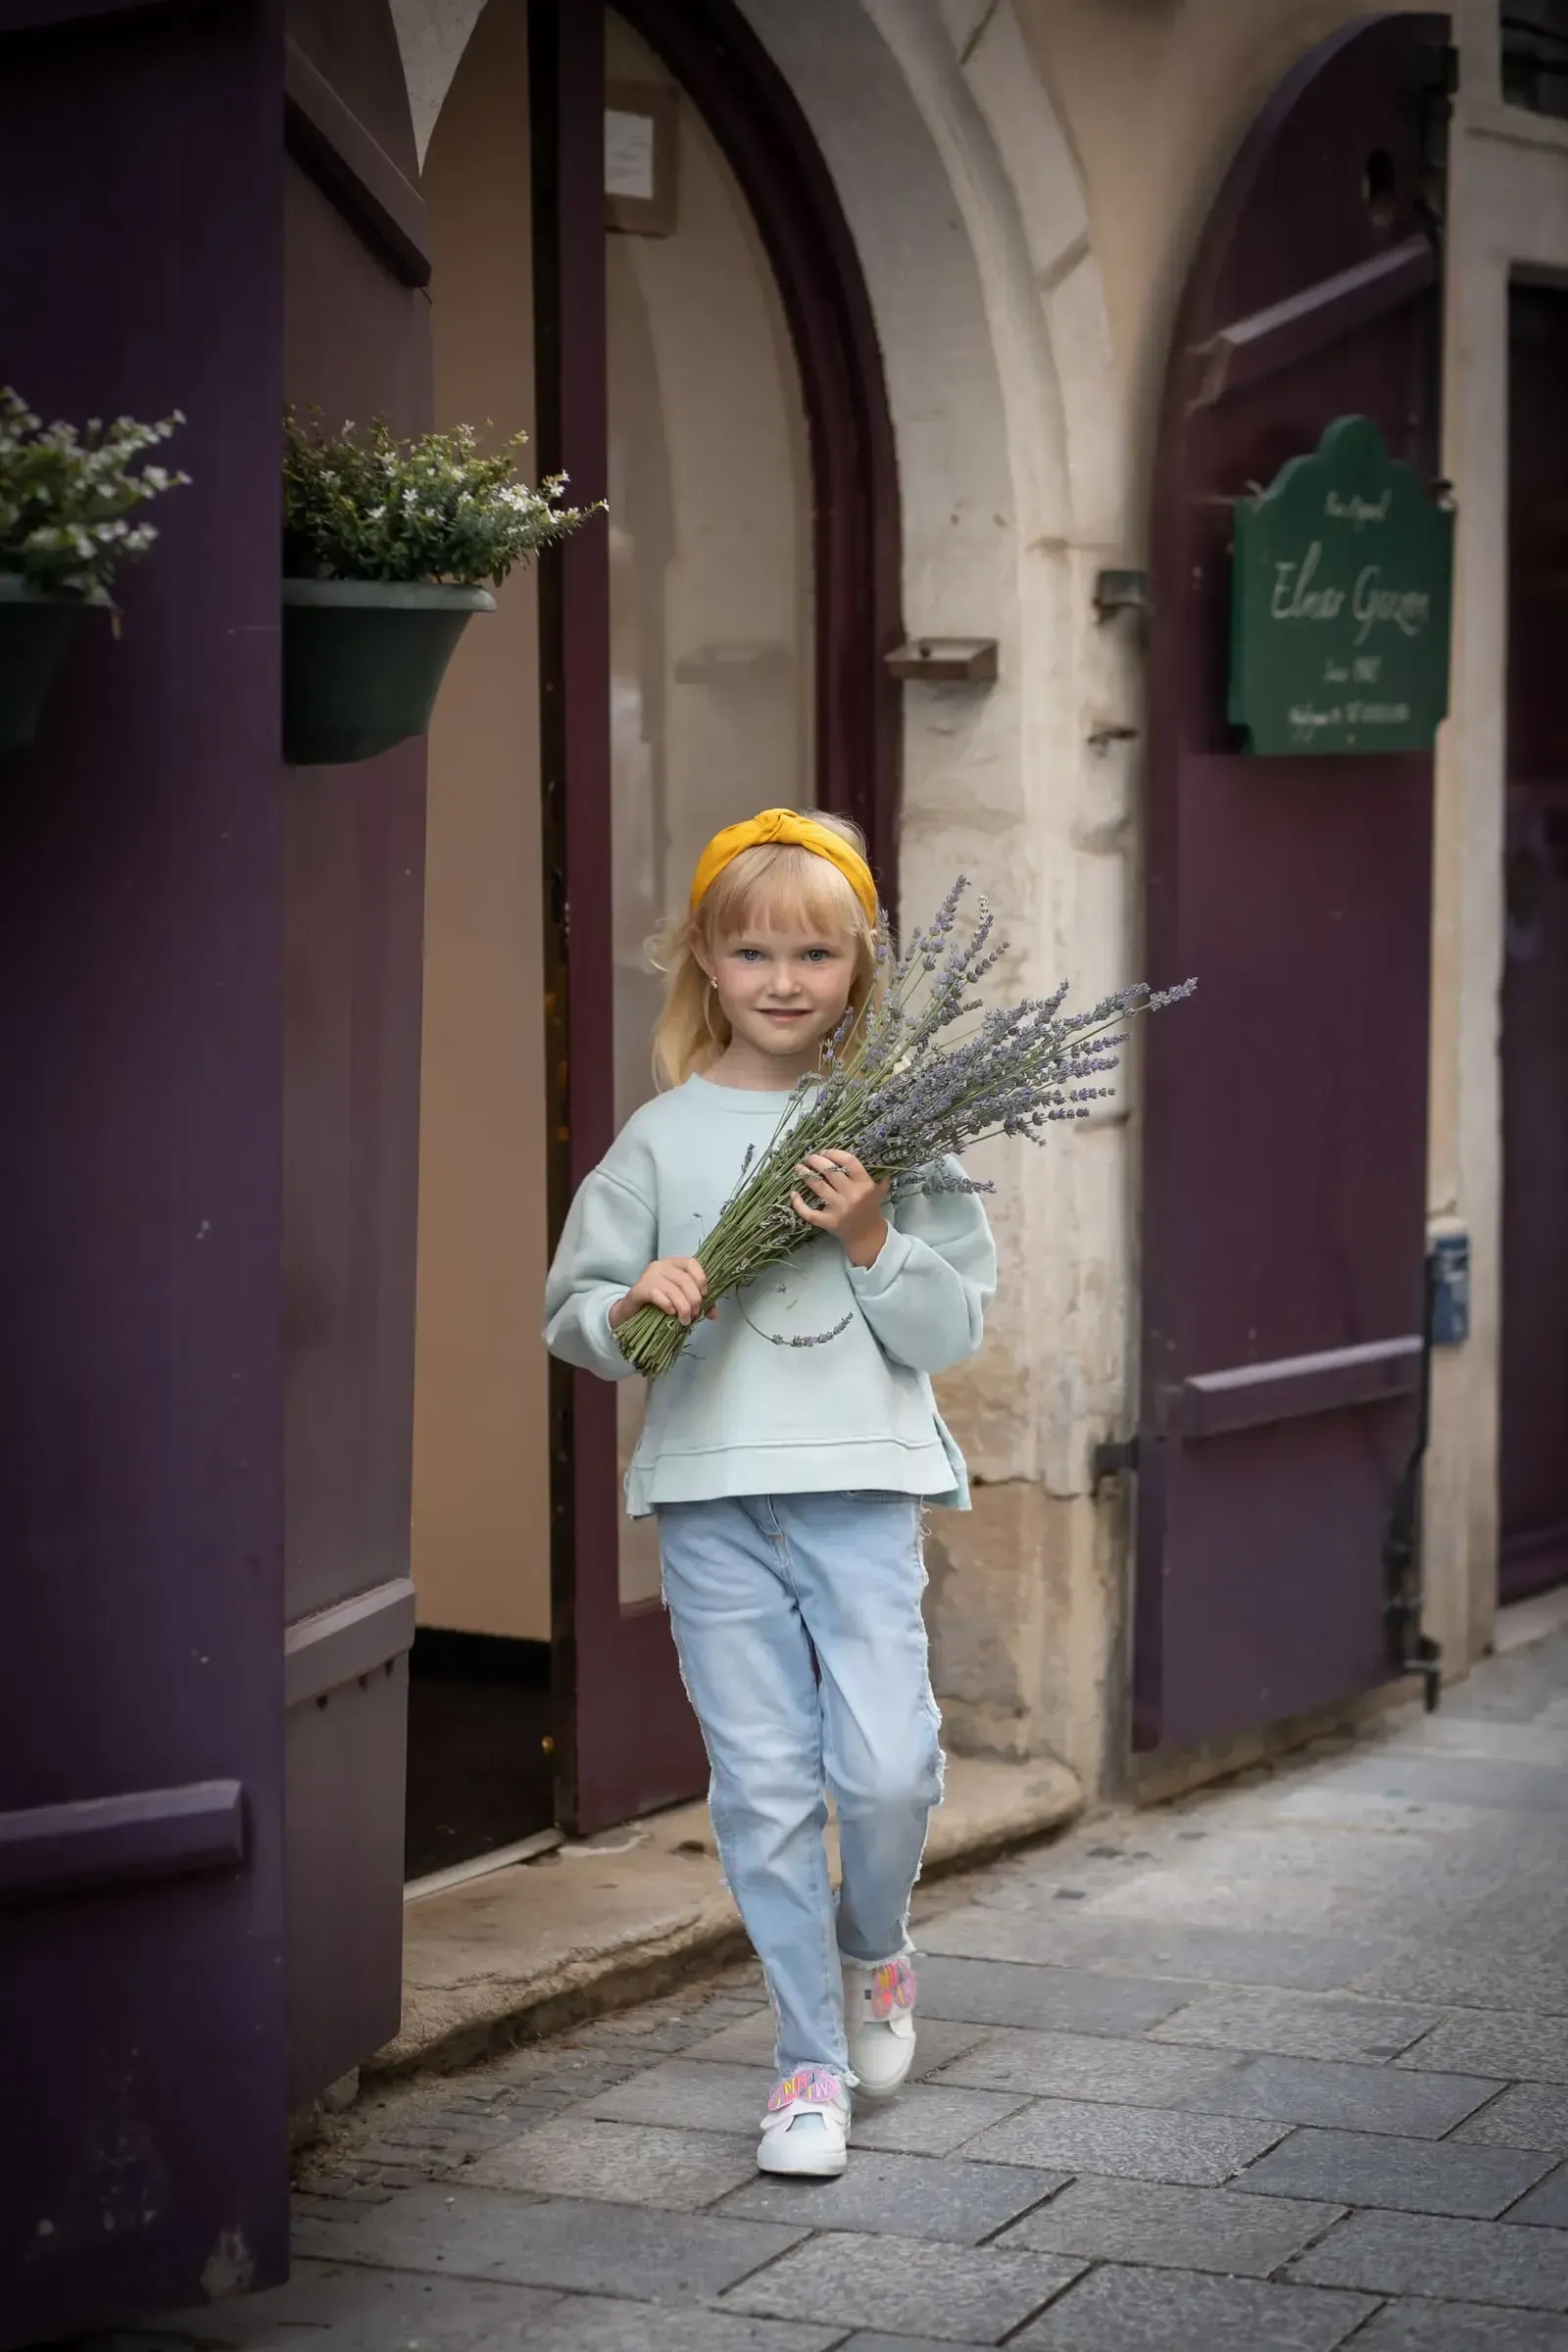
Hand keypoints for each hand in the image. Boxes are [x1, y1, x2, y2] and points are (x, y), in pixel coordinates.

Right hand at [610, 1256, 714, 1330]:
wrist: (631, 1312)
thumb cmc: (658, 1303)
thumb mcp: (681, 1300)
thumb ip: (699, 1303)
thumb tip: (714, 1315)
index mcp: (673, 1263)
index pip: (692, 1263)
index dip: (701, 1279)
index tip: (704, 1295)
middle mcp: (661, 1265)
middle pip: (684, 1279)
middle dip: (694, 1299)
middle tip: (695, 1314)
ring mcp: (649, 1276)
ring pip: (673, 1289)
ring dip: (683, 1307)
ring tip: (685, 1320)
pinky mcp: (639, 1289)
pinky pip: (658, 1295)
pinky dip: (668, 1305)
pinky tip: (670, 1313)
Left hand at [791, 1151, 889, 1268]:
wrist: (867, 1236)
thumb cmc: (870, 1209)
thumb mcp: (878, 1191)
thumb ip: (876, 1176)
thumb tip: (875, 1157)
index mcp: (865, 1185)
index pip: (849, 1161)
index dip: (834, 1153)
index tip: (825, 1151)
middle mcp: (852, 1195)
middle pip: (830, 1171)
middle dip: (816, 1160)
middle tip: (808, 1157)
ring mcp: (838, 1209)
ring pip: (818, 1186)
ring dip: (805, 1174)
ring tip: (799, 1168)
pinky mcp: (828, 1221)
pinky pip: (809, 1212)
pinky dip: (799, 1203)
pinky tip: (793, 1194)